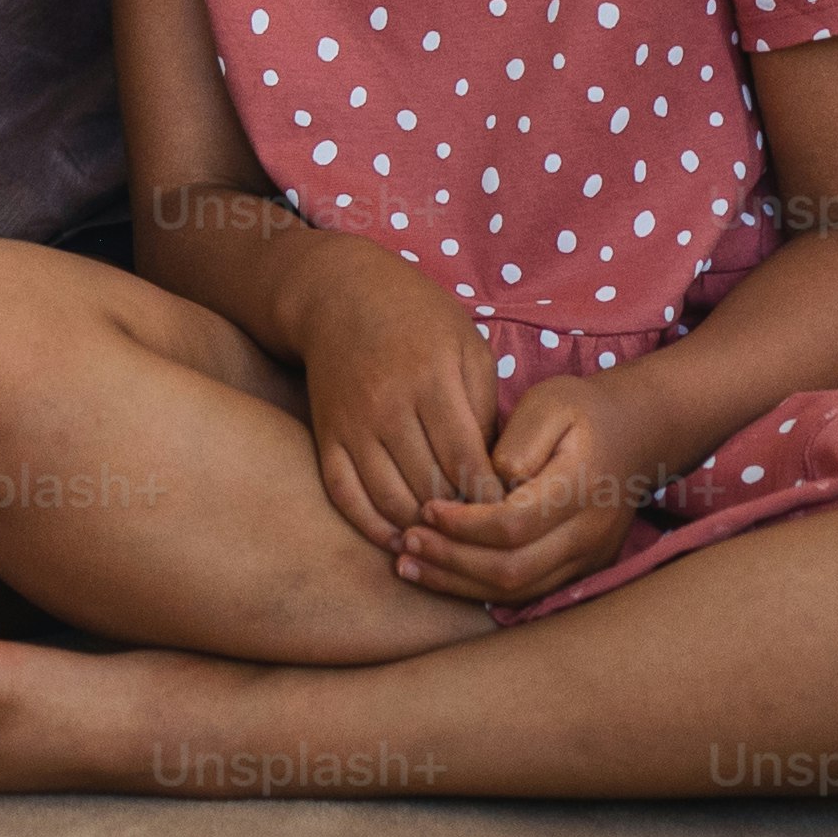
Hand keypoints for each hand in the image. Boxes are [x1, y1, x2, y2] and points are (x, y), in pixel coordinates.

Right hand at [298, 259, 503, 551]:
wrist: (340, 294)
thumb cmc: (419, 319)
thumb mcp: (467, 346)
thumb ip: (484, 407)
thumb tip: (497, 472)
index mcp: (432, 380)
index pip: (467, 460)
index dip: (491, 499)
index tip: (511, 516)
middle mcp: (388, 406)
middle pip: (430, 487)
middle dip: (463, 520)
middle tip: (486, 538)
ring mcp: (352, 424)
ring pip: (390, 500)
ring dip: (423, 530)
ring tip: (449, 541)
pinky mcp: (326, 436)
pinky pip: (345, 495)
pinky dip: (371, 526)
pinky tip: (399, 539)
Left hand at [398, 370, 653, 606]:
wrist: (634, 435)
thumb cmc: (580, 413)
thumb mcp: (550, 402)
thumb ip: (519, 440)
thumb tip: (490, 480)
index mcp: (579, 488)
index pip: (513, 525)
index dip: (463, 524)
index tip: (426, 507)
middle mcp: (588, 533)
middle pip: (513, 569)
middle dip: (452, 560)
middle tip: (406, 541)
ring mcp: (587, 558)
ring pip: (518, 590)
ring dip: (458, 583)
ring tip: (408, 564)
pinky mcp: (579, 570)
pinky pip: (526, 592)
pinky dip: (478, 588)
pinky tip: (441, 574)